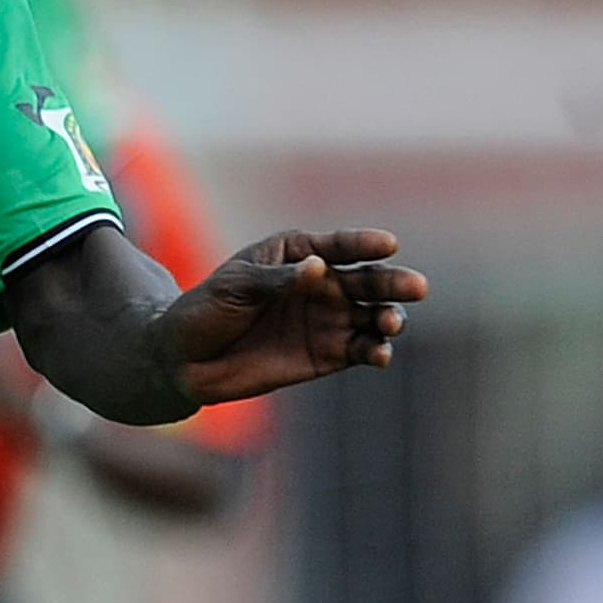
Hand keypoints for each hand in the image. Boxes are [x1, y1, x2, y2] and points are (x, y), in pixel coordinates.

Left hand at [152, 230, 423, 405]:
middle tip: (416, 288)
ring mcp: (328, 320)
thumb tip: (318, 268)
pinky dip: (376, 351)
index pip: (339, 245)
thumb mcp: (236, 285)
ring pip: (373, 316)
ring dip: (389, 319)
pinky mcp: (328, 355)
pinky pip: (362, 350)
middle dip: (393, 283)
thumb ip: (277, 278)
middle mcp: (322, 284)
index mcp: (298, 253)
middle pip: (368, 280)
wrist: (186, 358)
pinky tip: (380, 354)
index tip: (388, 244)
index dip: (365, 244)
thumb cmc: (206, 308)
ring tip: (390, 324)